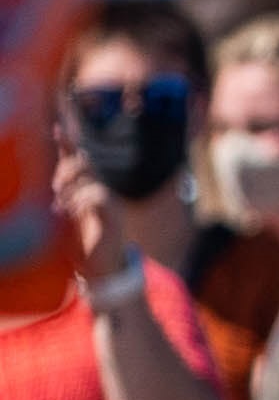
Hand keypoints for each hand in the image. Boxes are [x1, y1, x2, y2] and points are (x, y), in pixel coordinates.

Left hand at [51, 155, 130, 284]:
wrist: (99, 270)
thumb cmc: (77, 246)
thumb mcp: (60, 222)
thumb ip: (55, 203)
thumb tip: (44, 192)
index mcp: (82, 190)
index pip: (75, 161)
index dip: (67, 143)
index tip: (56, 128)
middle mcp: (97, 191)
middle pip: (83, 164)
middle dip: (67, 170)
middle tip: (55, 188)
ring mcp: (108, 201)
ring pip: (89, 179)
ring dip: (71, 188)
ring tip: (59, 206)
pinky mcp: (114, 214)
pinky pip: (97, 196)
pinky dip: (80, 202)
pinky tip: (69, 213)